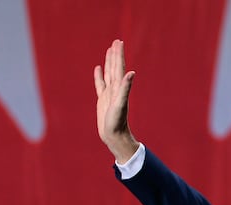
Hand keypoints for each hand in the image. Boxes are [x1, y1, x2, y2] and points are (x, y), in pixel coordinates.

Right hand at [93, 39, 138, 161]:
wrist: (115, 136)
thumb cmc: (117, 122)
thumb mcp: (120, 104)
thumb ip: (125, 88)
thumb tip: (131, 73)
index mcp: (119, 88)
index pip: (119, 67)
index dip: (119, 55)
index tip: (119, 42)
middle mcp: (115, 89)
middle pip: (115, 68)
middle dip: (115, 54)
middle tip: (116, 41)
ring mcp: (109, 94)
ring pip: (108, 74)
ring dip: (109, 62)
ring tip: (109, 50)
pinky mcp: (103, 100)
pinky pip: (100, 84)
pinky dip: (99, 76)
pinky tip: (98, 68)